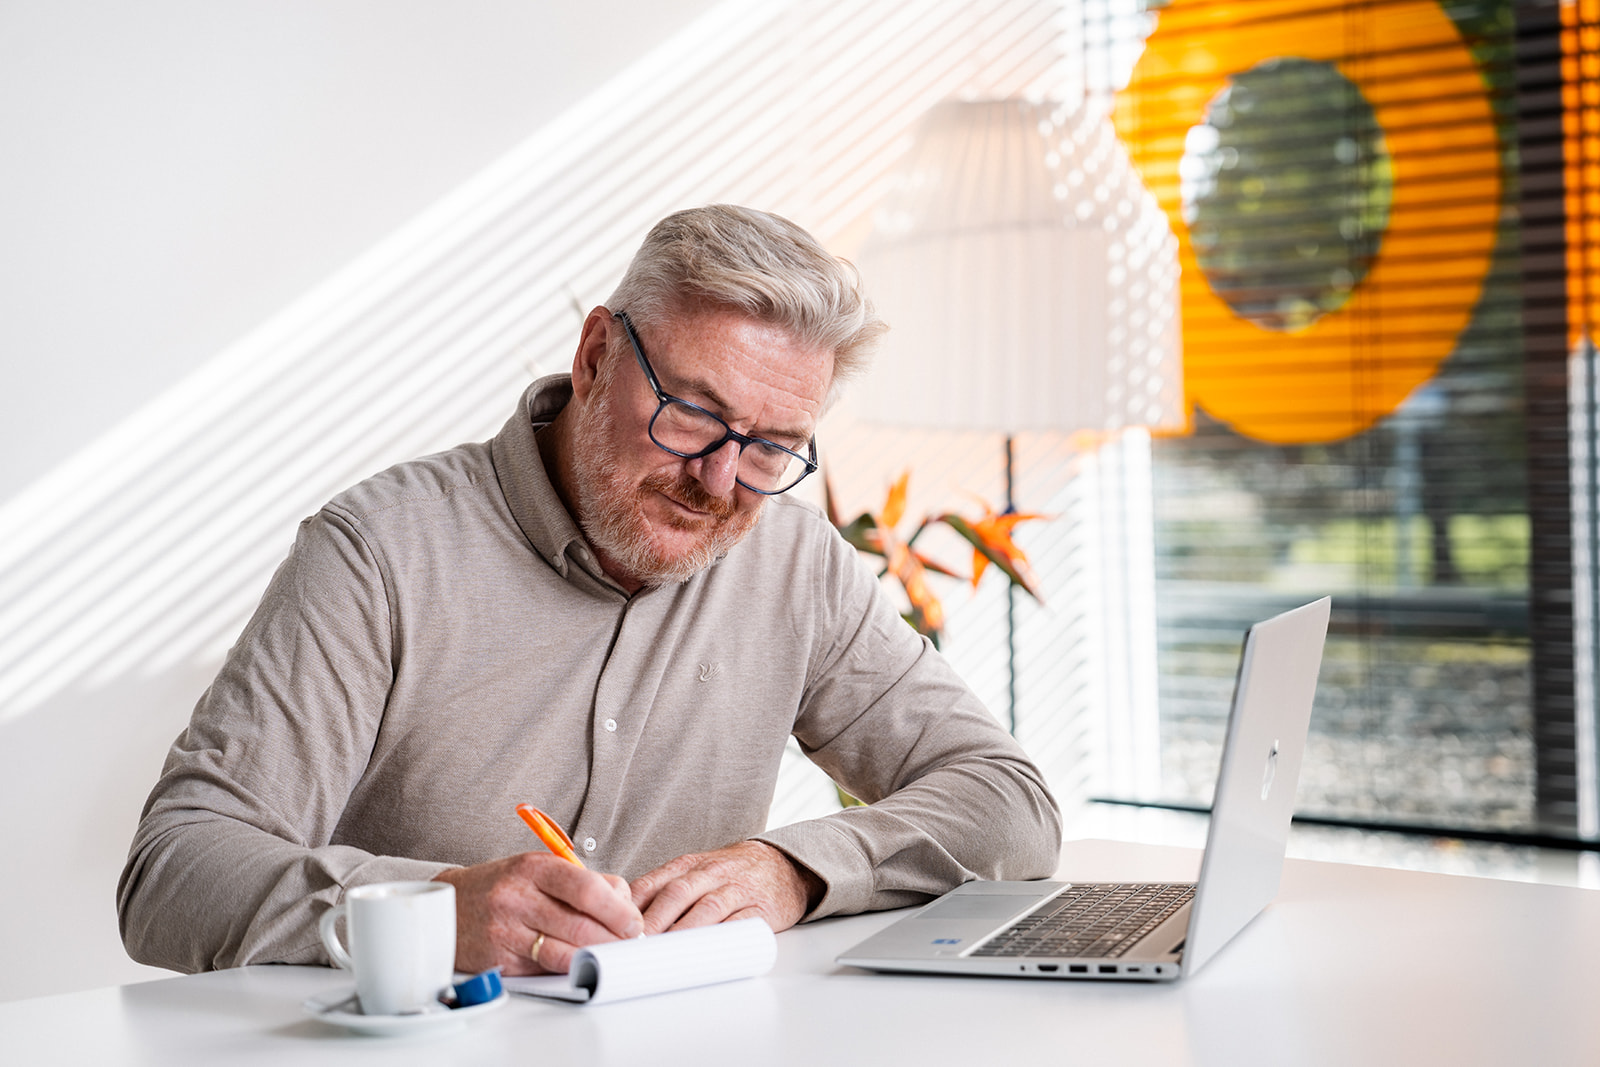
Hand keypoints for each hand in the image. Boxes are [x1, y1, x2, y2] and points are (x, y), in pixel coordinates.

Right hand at [434, 853, 642, 974]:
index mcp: (533, 868)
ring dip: (595, 957)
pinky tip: (579, 962)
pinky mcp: (499, 960)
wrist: (450, 906)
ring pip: (565, 952)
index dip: (618, 909)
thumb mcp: (539, 869)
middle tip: (628, 942)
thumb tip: (624, 901)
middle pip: (580, 925)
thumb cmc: (502, 886)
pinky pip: (544, 970)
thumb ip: (583, 881)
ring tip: (609, 954)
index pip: (587, 888)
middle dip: (613, 938)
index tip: (633, 922)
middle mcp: (517, 898)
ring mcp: (506, 931)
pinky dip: (568, 968)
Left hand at [629, 840, 823, 934]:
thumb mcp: (699, 870)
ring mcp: (737, 889)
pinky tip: (705, 950)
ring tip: (663, 951)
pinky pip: (738, 923)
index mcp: (691, 864)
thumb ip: (667, 889)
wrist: (786, 866)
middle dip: (653, 919)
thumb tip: (626, 918)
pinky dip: (720, 936)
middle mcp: (712, 873)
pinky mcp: (759, 909)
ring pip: (706, 907)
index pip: (655, 881)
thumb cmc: (734, 873)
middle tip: (633, 944)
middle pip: (677, 893)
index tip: (616, 926)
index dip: (633, 904)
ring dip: (682, 931)